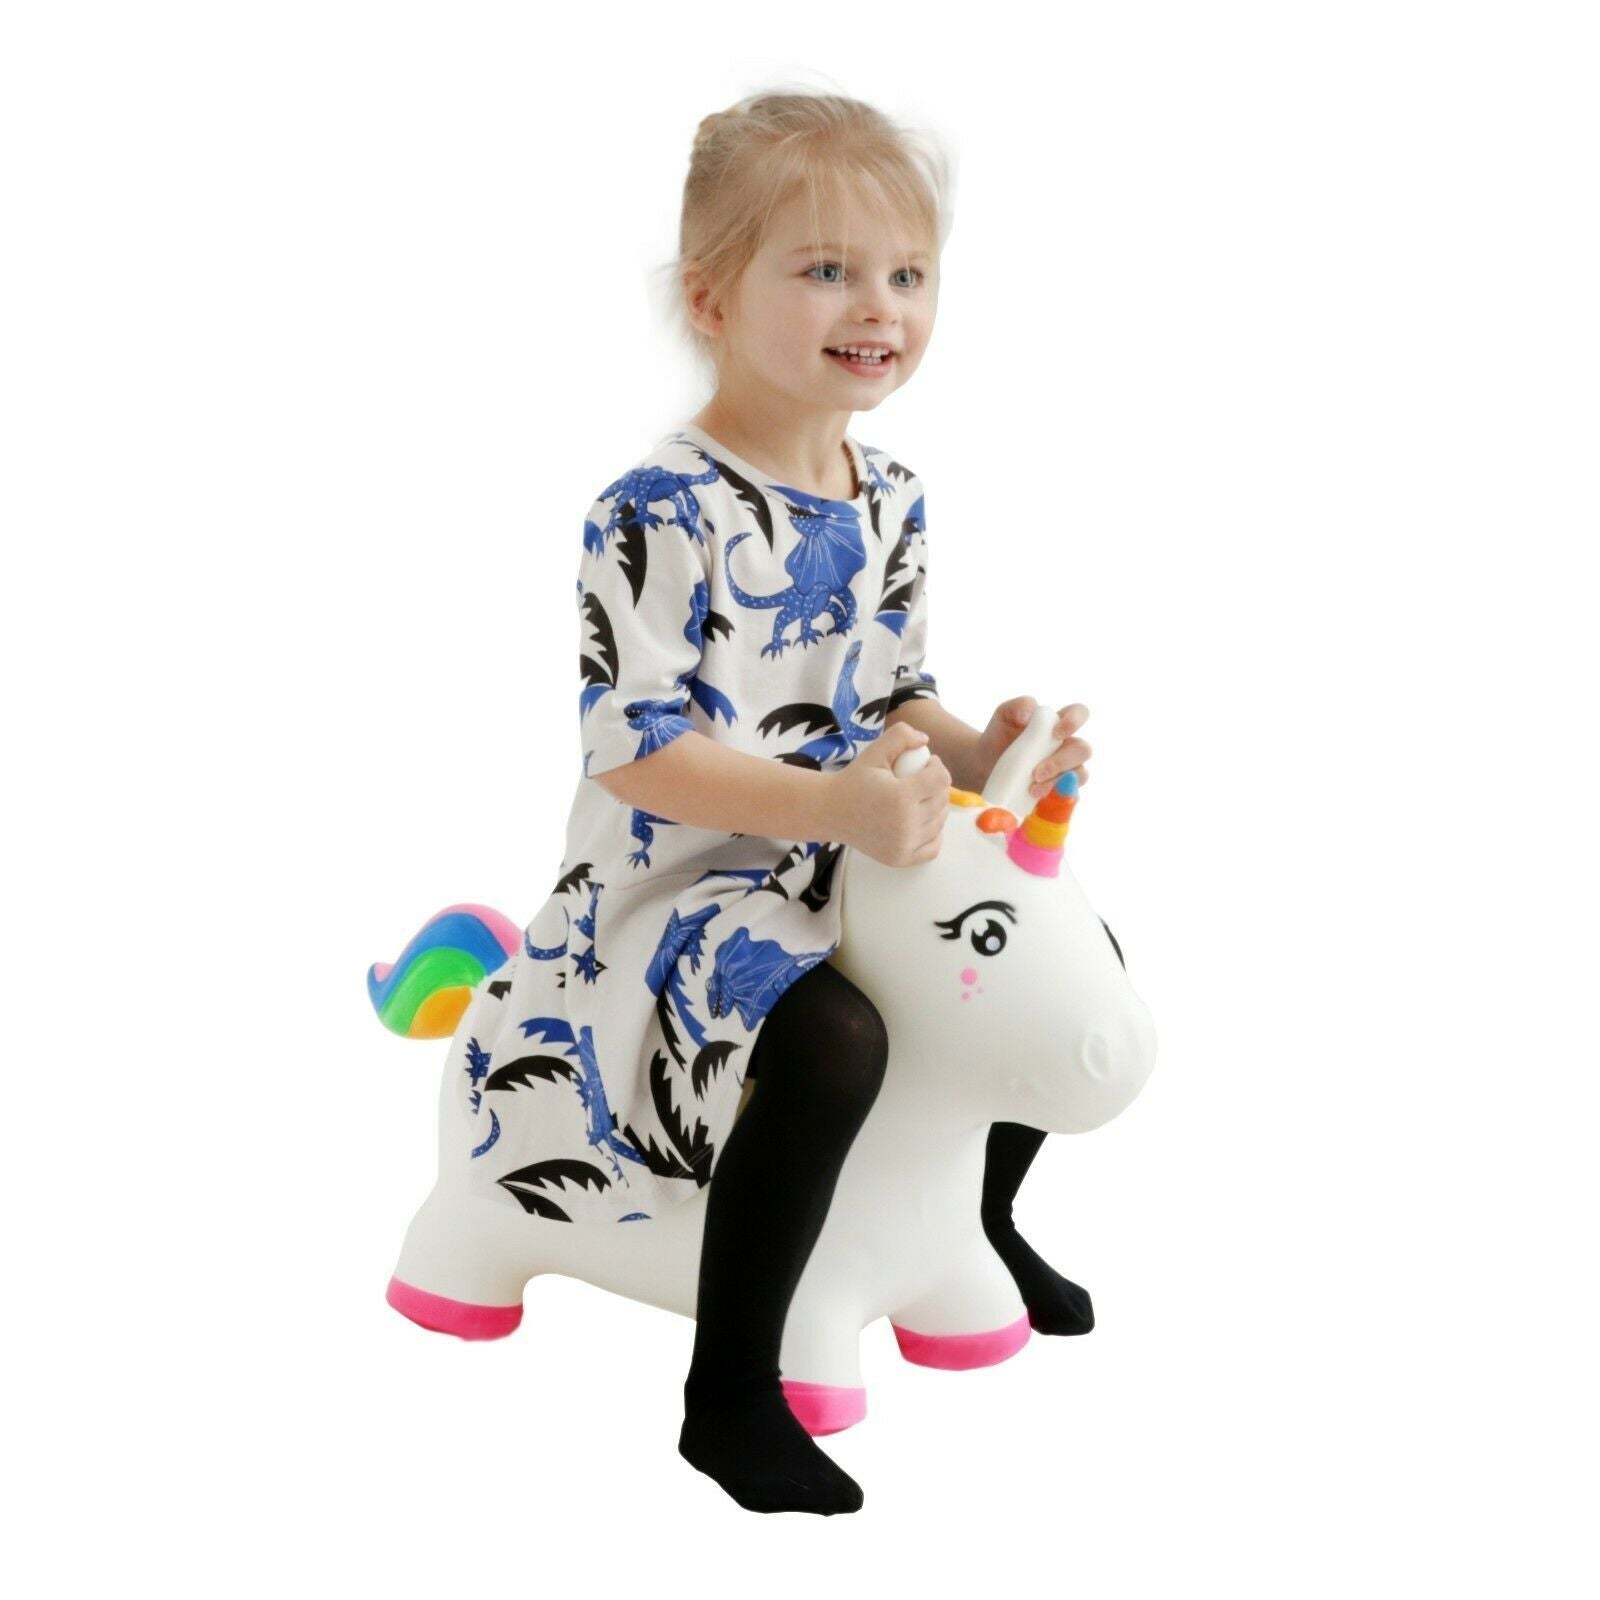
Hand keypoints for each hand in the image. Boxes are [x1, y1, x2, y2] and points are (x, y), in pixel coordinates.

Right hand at [825, 723, 950, 866]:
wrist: (831, 812)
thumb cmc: (854, 780)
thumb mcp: (874, 751)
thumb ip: (901, 735)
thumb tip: (925, 740)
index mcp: (901, 797)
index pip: (941, 780)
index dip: (938, 767)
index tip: (928, 764)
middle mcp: (905, 824)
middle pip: (942, 801)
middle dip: (938, 786)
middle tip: (923, 779)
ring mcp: (904, 845)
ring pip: (939, 822)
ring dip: (936, 808)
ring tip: (921, 798)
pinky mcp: (901, 859)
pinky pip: (933, 847)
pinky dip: (934, 834)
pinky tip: (922, 820)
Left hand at [974, 696, 1091, 800]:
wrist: (983, 763)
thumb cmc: (999, 735)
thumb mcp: (1003, 715)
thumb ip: (1018, 706)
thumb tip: (1030, 714)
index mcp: (1058, 723)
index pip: (1080, 714)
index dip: (1075, 721)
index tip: (1057, 733)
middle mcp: (1067, 746)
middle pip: (1083, 751)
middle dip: (1062, 762)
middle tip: (1037, 772)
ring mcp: (1065, 769)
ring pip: (1079, 776)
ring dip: (1058, 783)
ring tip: (1032, 790)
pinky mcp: (1059, 791)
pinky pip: (1069, 798)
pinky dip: (1057, 800)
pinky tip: (1038, 801)